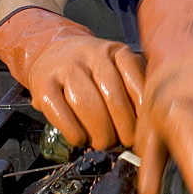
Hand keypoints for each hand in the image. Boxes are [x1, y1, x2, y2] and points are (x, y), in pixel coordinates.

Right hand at [0, 7, 143, 148]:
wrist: (53, 51)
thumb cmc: (92, 68)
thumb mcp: (117, 66)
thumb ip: (134, 83)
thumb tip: (149, 119)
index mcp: (116, 51)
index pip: (135, 81)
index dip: (141, 110)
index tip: (144, 128)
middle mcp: (91, 54)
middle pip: (112, 96)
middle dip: (122, 126)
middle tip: (125, 141)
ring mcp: (65, 67)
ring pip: (86, 103)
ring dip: (98, 130)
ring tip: (104, 142)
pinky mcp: (43, 84)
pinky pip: (59, 111)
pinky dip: (72, 130)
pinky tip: (80, 139)